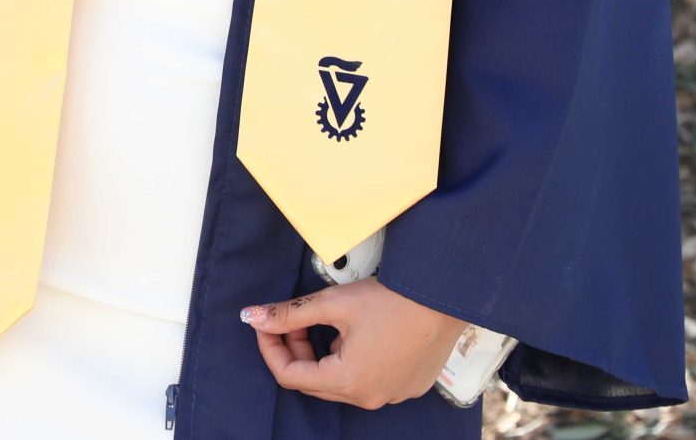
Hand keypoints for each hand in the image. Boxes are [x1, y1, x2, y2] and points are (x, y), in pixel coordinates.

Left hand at [239, 277, 470, 409]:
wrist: (444, 298)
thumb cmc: (391, 300)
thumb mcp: (332, 303)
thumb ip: (289, 314)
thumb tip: (250, 317)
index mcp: (347, 381)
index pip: (290, 375)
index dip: (270, 348)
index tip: (265, 323)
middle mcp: (370, 397)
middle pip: (315, 381)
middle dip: (296, 350)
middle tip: (291, 320)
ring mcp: (392, 395)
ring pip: (341, 381)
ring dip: (324, 354)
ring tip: (329, 322)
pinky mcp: (408, 386)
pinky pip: (369, 380)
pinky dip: (353, 360)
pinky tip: (359, 333)